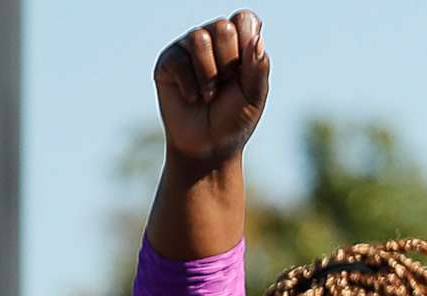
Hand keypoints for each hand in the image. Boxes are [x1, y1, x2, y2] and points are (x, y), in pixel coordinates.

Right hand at [153, 13, 269, 168]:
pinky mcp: (168, 60)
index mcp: (239, 45)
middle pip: (223, 27)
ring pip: (199, 38)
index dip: (247, 40)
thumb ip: (258, 67)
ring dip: (210, 75)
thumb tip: (257, 40)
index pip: (245, 19)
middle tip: (227, 84)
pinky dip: (191, 85)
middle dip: (230, 63)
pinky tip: (193, 97)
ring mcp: (188, 48)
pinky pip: (180, 59)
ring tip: (210, 94)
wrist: (209, 145)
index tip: (246, 67)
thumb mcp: (254, 96)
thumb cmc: (235, 119)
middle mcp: (213, 40)